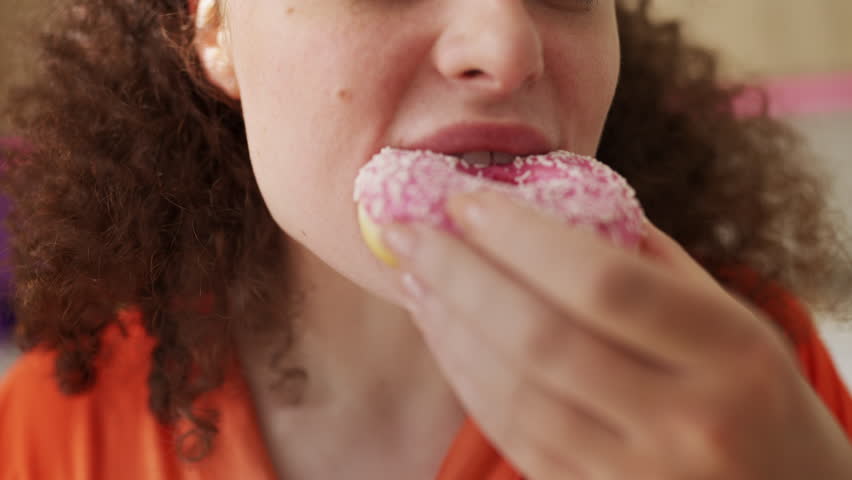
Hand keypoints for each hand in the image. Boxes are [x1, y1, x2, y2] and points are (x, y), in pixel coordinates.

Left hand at [380, 190, 851, 479]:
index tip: (464, 199)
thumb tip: (544, 203)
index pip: (603, 282)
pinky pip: (512, 436)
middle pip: (541, 338)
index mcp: (730, 353)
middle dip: (459, 275)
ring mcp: (638, 475)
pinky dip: (466, 378)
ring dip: (450, 327)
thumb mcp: (728, 318)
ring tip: (414, 277)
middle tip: (406, 232)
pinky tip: (442, 333)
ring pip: (513, 393)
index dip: (520, 237)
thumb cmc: (754, 394)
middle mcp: (686, 421)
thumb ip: (644, 262)